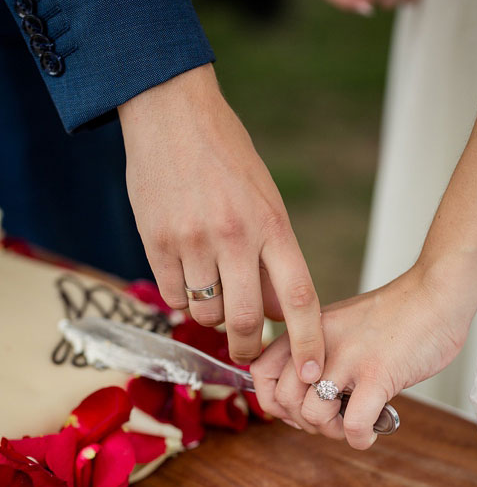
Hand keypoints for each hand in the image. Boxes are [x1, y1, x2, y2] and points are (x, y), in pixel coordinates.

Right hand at [118, 64, 324, 382]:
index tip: (310, 372)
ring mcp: (193, 240)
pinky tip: (188, 277)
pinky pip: (174, 296)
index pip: (299, 298)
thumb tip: (282, 316)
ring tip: (216, 294)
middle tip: (250, 353)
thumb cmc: (229, 161)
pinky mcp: (156, 240)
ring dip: (214, 318)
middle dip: (251, 348)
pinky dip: (183, 300)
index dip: (307, 342)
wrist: (171, 114)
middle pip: (249, 320)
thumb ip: (276, 259)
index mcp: (273, 226)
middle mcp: (236, 236)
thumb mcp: (267, 204)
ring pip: (207, 313)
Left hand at [251, 260, 476, 449]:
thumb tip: (309, 394)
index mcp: (308, 331)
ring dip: (333, 432)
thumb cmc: (398, 314)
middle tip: (332, 421)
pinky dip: (360, 438)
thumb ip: (321, 351)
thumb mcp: (342, 324)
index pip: (261, 374)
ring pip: (314, 415)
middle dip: (305, 423)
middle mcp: (320, 344)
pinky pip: (354, 423)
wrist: (437, 294)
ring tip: (353, 424)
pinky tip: (373, 430)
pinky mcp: (378, 375)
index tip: (297, 410)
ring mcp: (348, 360)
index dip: (273, 402)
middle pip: (284, 400)